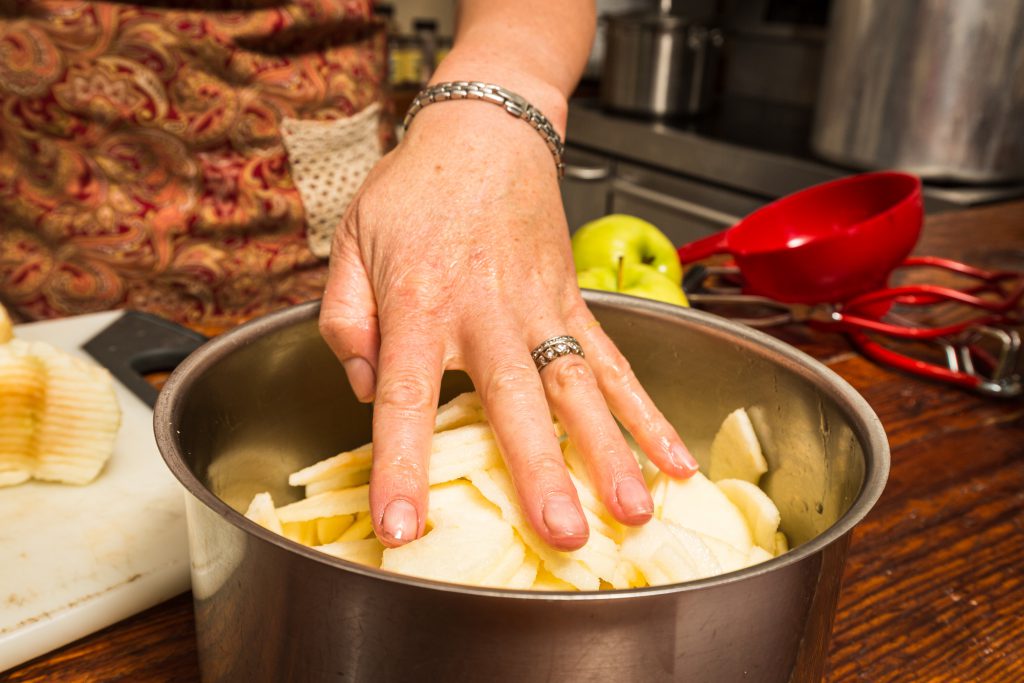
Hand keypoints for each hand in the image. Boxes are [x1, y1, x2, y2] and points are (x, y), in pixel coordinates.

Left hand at [319, 95, 697, 551]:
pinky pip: (615, 364)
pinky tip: (672, 458)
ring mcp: (540, 310)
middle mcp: (487, 314)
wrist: (486, 132)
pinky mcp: (574, 306)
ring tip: (632, 511)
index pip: (405, 400)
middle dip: (540, 473)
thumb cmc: (414, 190)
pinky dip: (647, 414)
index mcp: (419, 305)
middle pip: (515, 404)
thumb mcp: (351, 243)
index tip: (403, 529)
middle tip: (561, 534)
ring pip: (580, 390)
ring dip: (610, 453)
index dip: (402, 468)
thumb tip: (362, 388)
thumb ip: (345, 320)